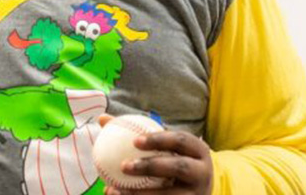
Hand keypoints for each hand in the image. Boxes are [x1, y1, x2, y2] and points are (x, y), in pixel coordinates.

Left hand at [98, 114, 212, 194]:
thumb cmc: (174, 160)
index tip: (134, 141)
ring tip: (113, 190)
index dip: (158, 139)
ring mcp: (196, 194)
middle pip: (179, 167)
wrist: (201, 191)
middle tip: (123, 165)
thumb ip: (140, 134)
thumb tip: (103, 118)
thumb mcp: (165, 146)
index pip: (180, 140)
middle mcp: (202, 172)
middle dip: (151, 166)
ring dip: (140, 194)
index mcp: (198, 150)